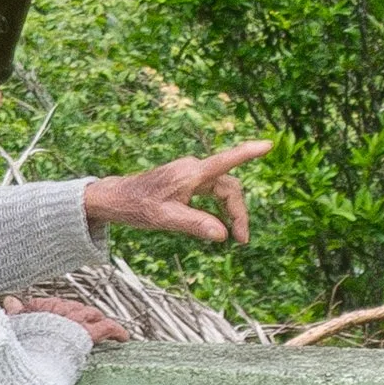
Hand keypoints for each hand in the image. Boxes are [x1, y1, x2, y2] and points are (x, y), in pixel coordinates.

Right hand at [3, 295, 130, 343]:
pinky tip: (123, 338)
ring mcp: (77, 319)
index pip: (54, 305)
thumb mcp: (13, 325)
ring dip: (96, 322)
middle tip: (82, 327)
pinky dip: (116, 331)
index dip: (59, 313)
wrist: (35, 349)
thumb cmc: (21, 341)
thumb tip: (10, 300)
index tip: (59, 321)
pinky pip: (107, 327)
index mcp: (43, 307)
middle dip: (80, 317)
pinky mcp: (89, 332)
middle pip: (75, 309)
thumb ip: (14, 313)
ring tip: (102, 330)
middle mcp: (62, 309)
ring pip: (92, 315)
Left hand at [82, 140, 272, 243]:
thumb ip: (194, 224)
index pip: (224, 161)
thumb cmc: (137, 206)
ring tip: (234, 237)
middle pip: (228, 187)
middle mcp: (193, 170)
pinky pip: (212, 192)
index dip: (247, 153)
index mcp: (190, 174)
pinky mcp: (187, 181)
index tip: (267, 144)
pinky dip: (219, 208)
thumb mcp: (165, 218)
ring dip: (231, 212)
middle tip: (241, 239)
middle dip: (238, 212)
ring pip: (222, 191)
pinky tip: (219, 225)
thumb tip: (222, 234)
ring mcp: (190, 175)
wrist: (116, 198)